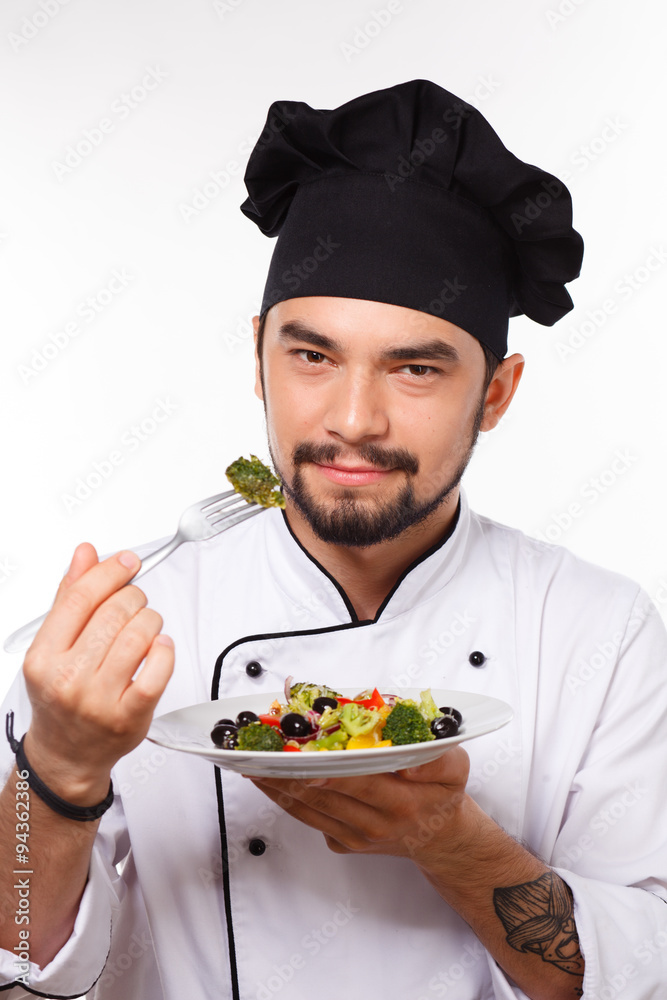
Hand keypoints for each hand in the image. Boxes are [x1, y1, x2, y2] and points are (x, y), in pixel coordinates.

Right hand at [22, 542, 173, 801]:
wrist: (66, 755)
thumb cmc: (61, 698)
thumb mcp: (53, 647)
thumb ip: (69, 598)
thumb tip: (85, 553)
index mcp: (44, 657)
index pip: (79, 598)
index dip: (109, 571)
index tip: (128, 562)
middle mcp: (68, 679)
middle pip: (113, 613)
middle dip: (133, 597)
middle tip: (136, 601)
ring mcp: (99, 700)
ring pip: (138, 636)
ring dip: (151, 620)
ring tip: (147, 624)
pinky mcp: (130, 716)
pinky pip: (158, 669)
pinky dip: (165, 649)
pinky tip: (159, 646)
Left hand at [249, 746, 474, 867]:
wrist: (440, 839)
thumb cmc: (443, 795)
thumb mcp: (456, 769)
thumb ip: (436, 759)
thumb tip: (408, 760)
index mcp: (401, 802)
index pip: (358, 783)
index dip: (326, 771)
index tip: (299, 757)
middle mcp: (374, 824)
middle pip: (323, 795)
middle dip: (289, 773)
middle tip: (259, 752)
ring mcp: (355, 837)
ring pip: (308, 809)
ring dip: (277, 786)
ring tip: (250, 762)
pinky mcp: (342, 843)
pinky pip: (307, 818)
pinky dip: (284, 798)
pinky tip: (267, 779)